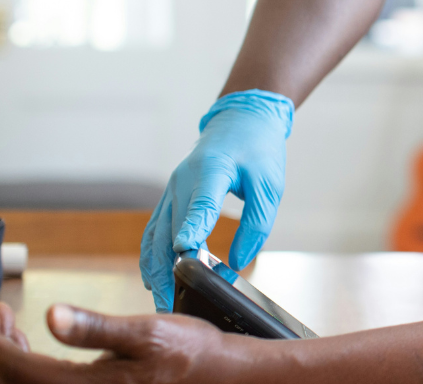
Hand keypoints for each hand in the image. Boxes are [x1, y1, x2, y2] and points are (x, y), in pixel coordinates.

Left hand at [0, 303, 249, 383]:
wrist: (214, 372)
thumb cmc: (186, 352)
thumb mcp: (145, 332)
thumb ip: (96, 327)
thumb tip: (54, 317)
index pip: (16, 368)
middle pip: (11, 381)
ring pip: (22, 383)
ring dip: (8, 354)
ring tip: (8, 324)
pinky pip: (41, 383)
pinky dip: (26, 361)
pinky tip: (31, 341)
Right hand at [141, 90, 293, 311]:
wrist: (241, 119)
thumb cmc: (258, 150)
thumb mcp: (269, 185)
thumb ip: (257, 223)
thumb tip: (238, 261)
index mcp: (211, 172)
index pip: (201, 204)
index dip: (193, 228)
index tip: (186, 252)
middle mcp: (183, 182)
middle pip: (168, 229)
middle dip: (167, 268)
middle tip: (171, 303)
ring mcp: (171, 190)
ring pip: (154, 235)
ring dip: (154, 268)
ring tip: (160, 299)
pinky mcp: (170, 197)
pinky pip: (154, 231)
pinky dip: (153, 256)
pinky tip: (155, 278)